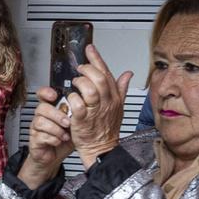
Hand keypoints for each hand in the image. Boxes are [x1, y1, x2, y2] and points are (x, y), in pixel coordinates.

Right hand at [16, 86, 74, 186]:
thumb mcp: (74, 124)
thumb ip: (77, 114)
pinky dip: (53, 139)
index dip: (46, 92)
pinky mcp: (34, 139)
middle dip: (57, 115)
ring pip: (40, 121)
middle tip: (67, 123)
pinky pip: (40, 135)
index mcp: (51, 109)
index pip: (43, 94)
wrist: (55, 157)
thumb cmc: (64, 139)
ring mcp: (36, 128)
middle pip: (42, 107)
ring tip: (65, 135)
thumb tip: (86, 103)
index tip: (54, 96)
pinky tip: (59, 141)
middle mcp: (42, 116)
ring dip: (56, 128)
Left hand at [66, 44, 131, 162]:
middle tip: (80, 70)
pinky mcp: (83, 120)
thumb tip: (128, 73)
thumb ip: (121, 88)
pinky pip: (77, 104)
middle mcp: (106, 102)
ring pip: (89, 89)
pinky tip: (71, 99)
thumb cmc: (107, 128)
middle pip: (100, 79)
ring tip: (75, 84)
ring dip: (80, 83)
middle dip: (87, 70)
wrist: (102, 149)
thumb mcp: (118, 107)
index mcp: (114, 97)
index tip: (89, 49)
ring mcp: (95, 111)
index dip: (97, 59)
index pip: (107, 73)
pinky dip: (72, 99)